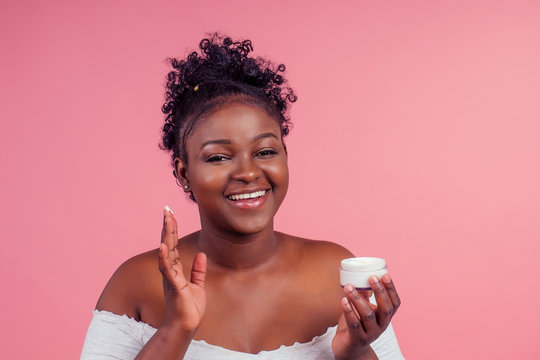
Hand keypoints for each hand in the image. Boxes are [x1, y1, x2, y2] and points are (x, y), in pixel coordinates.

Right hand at [159, 207, 206, 334]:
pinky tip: (164, 246)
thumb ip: (198, 270)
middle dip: (167, 226)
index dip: (172, 229)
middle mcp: (170, 270)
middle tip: (167, 209)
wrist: (186, 326)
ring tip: (167, 220)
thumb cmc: (189, 308)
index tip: (170, 213)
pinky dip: (165, 257)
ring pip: (167, 252)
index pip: (173, 244)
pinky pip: (168, 269)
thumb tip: (201, 254)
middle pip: (168, 243)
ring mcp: (170, 277)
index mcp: (175, 269)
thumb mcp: (197, 285)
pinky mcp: (174, 286)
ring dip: (166, 236)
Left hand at [332, 275, 400, 359]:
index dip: (392, 289)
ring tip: (349, 287)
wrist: (349, 349)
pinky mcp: (357, 339)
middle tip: (371, 277)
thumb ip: (365, 296)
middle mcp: (381, 326)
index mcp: (384, 317)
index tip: (385, 275)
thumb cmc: (357, 325)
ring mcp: (370, 333)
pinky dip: (349, 311)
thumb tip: (363, 276)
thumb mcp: (364, 309)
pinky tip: (343, 300)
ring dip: (358, 299)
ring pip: (368, 315)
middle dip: (380, 291)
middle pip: (385, 308)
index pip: (394, 303)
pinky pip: (354, 324)